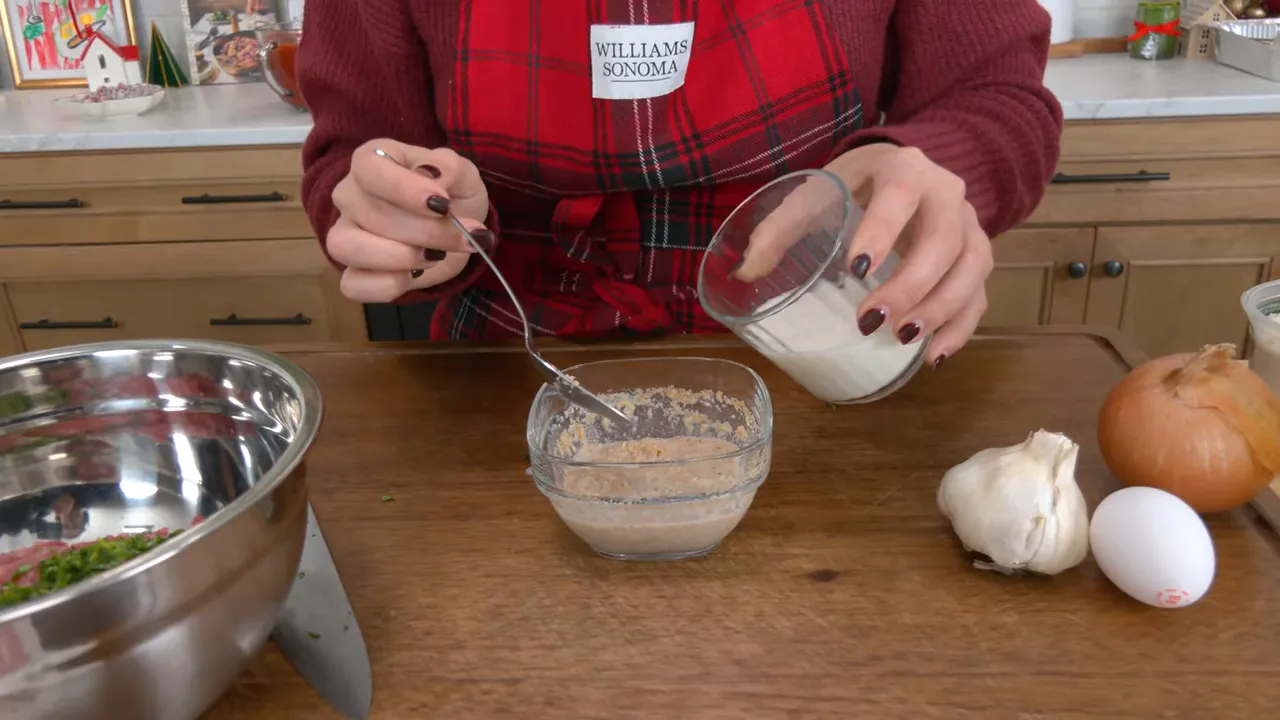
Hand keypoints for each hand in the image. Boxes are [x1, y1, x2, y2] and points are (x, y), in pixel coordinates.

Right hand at [328, 139, 492, 302]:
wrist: (453, 230)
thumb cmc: (451, 194)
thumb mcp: (462, 174)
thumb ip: (450, 168)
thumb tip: (435, 178)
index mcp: (372, 160)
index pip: (370, 170)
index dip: (404, 189)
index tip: (442, 205)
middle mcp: (350, 195)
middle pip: (371, 214)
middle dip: (426, 232)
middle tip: (464, 237)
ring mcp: (345, 234)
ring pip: (347, 247)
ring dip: (399, 257)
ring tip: (434, 256)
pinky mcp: (352, 272)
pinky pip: (352, 284)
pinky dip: (386, 286)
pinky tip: (413, 278)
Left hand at [738, 143, 991, 365]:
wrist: (907, 171)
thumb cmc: (855, 185)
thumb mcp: (819, 191)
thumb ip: (782, 227)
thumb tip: (746, 272)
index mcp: (904, 168)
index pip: (901, 195)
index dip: (883, 231)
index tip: (856, 269)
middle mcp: (947, 193)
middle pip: (943, 240)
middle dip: (911, 285)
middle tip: (873, 321)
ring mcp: (969, 226)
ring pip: (970, 268)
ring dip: (940, 309)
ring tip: (903, 340)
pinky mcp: (975, 257)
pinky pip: (979, 295)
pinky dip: (961, 328)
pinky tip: (932, 355)